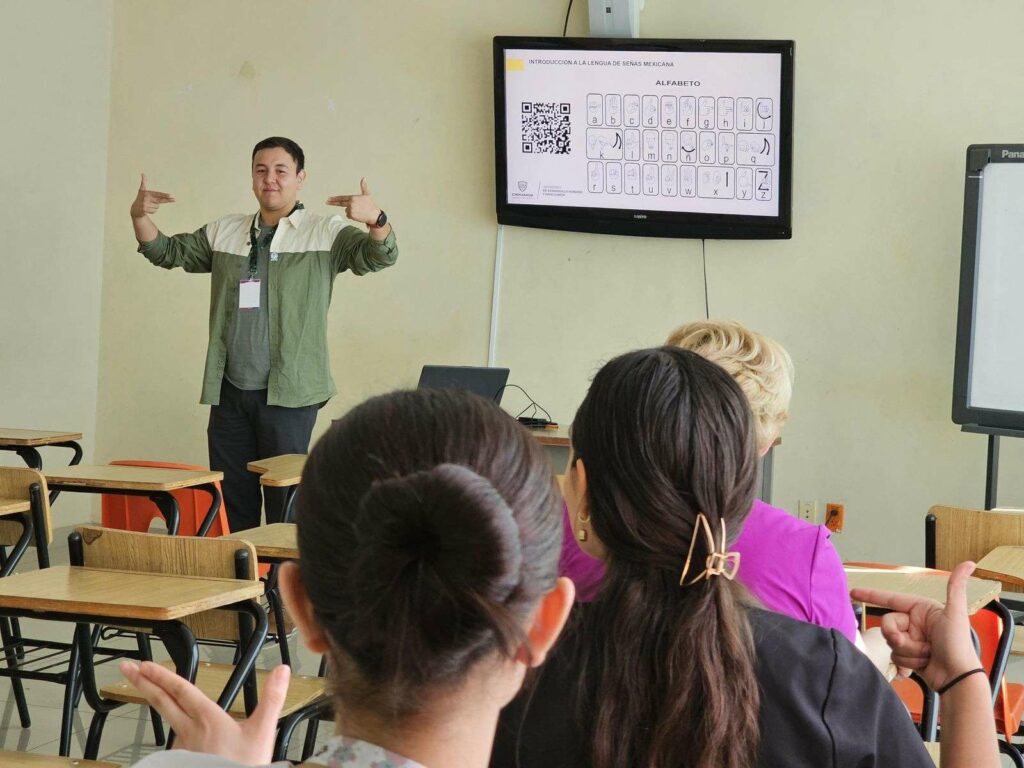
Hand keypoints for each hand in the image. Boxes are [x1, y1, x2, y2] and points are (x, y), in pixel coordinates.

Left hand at [119, 660, 289, 764]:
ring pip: (167, 719)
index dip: (162, 676)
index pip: (181, 691)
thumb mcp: (263, 732)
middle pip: (162, 702)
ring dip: (154, 701)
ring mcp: (183, 748)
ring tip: (146, 689)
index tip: (145, 665)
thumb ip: (272, 699)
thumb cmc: (244, 767)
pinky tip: (175, 728)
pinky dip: (172, 726)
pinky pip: (175, 739)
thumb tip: (282, 671)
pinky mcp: (182, 761)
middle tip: (127, 668)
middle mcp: (189, 731)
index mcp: (208, 719)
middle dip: (144, 682)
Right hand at [130, 174, 175, 218]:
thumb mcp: (141, 190)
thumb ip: (143, 182)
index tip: (170, 195)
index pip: (158, 194)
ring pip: (157, 206)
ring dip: (155, 207)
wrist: (134, 209)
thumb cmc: (140, 198)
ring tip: (149, 206)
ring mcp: (145, 204)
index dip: (164, 195)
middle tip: (175, 199)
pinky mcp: (144, 210)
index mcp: (147, 193)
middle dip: (167, 200)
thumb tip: (143, 173)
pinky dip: (152, 211)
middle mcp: (146, 198)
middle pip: (160, 200)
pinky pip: (154, 211)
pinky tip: (147, 210)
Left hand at [326, 178, 380, 224]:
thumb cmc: (371, 204)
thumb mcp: (367, 194)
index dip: (334, 198)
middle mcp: (350, 203)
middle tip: (326, 202)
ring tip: (359, 211)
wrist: (374, 215)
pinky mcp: (351, 215)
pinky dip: (352, 216)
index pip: (341, 198)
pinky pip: (348, 215)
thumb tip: (363, 178)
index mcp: (353, 197)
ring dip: (351, 211)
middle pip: (340, 203)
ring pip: (346, 210)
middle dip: (332, 202)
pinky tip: (358, 215)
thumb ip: (363, 186)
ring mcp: (350, 209)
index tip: (328, 198)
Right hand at [849, 561, 982, 690]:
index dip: (871, 595)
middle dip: (899, 636)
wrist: (958, 678)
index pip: (891, 598)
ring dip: (908, 651)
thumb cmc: (958, 644)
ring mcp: (911, 640)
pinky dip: (908, 662)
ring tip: (926, 654)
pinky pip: (895, 655)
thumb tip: (969, 563)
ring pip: (891, 642)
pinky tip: (924, 664)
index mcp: (921, 609)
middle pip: (888, 624)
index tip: (853, 593)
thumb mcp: (955, 612)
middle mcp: (914, 623)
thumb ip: (956, 586)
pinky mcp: (909, 656)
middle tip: (910, 643)